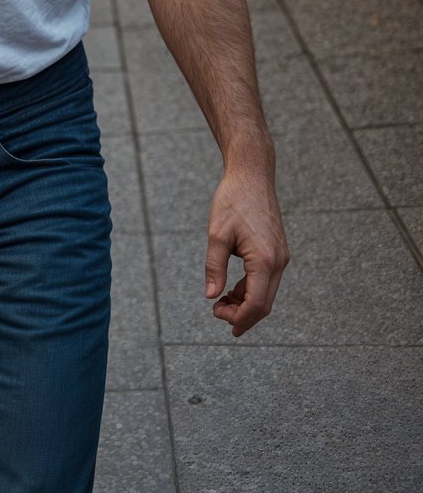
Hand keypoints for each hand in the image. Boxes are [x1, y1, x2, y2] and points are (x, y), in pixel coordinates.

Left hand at [204, 168, 288, 336]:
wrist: (252, 175)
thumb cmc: (232, 200)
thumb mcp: (217, 234)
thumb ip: (214, 268)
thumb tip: (211, 296)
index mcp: (264, 260)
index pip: (255, 303)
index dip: (239, 317)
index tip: (219, 318)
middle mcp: (278, 261)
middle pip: (264, 303)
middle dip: (242, 315)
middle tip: (218, 314)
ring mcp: (281, 256)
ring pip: (267, 292)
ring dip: (246, 303)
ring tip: (221, 302)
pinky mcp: (278, 250)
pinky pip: (267, 279)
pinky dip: (251, 288)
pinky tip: (232, 288)